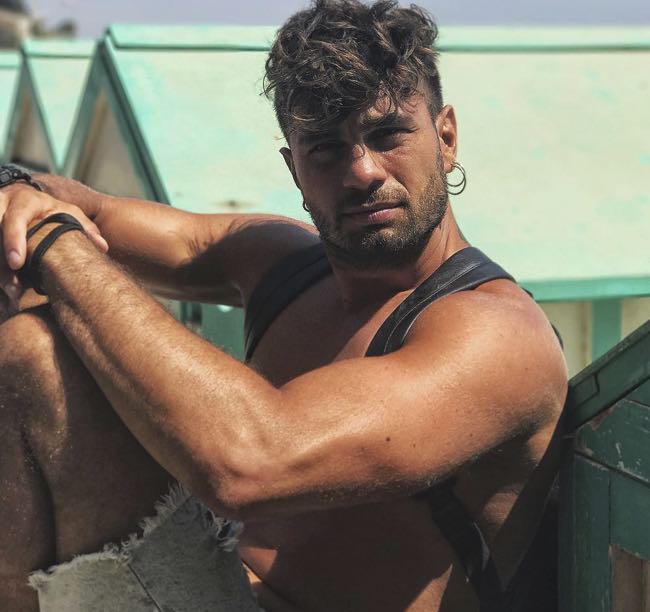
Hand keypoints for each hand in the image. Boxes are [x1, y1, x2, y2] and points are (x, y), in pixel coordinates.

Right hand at [0, 183, 108, 307]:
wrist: (25, 200)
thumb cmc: (51, 211)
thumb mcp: (69, 213)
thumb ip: (85, 228)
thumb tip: (103, 247)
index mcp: (26, 200)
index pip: (16, 218)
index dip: (14, 240)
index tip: (17, 263)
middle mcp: (3, 203)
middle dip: (1, 262)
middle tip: (12, 286)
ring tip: (11, 293)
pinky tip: (5, 292)